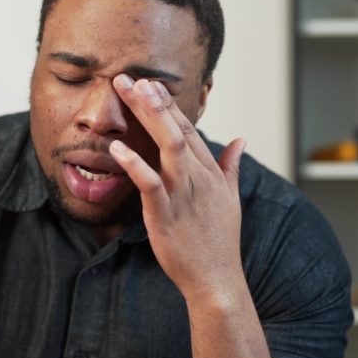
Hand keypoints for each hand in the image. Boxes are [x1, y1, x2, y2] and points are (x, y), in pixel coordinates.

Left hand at [109, 74, 246, 301]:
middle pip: (176, 130)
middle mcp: (198, 177)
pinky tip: (118, 147)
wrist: (217, 280)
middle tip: (132, 77)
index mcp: (209, 173)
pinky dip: (135, 164)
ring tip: (131, 94)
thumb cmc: (219, 242)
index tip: (151, 82)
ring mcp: (183, 194)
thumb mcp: (230, 199)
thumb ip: (230, 166)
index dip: (169, 105)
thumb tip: (240, 140)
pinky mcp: (166, 214)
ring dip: (149, 118)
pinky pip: (150, 184)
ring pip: (168, 147)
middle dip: (155, 101)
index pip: (188, 129)